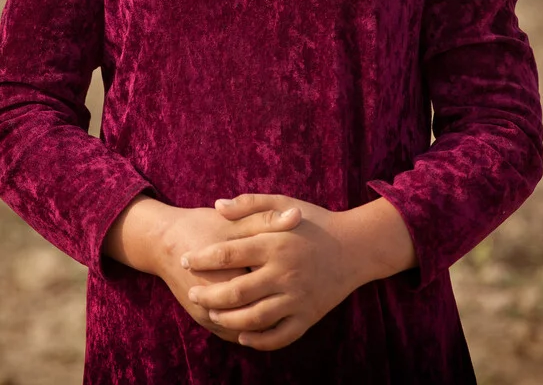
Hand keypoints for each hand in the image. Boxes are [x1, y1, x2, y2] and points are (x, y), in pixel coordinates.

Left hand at [181, 193, 359, 350]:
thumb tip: (217, 206)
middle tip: (192, 293)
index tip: (186, 260)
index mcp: (275, 243)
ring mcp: (297, 298)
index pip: (228, 254)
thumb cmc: (314, 221)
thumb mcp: (283, 202)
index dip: (202, 259)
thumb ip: (249, 203)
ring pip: (253, 318)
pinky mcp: (308, 317)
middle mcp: (285, 272)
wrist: (356, 247)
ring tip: (212, 313)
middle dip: (208, 295)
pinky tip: (242, 335)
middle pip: (236, 292)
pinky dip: (258, 340)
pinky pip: (279, 336)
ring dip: (228, 319)